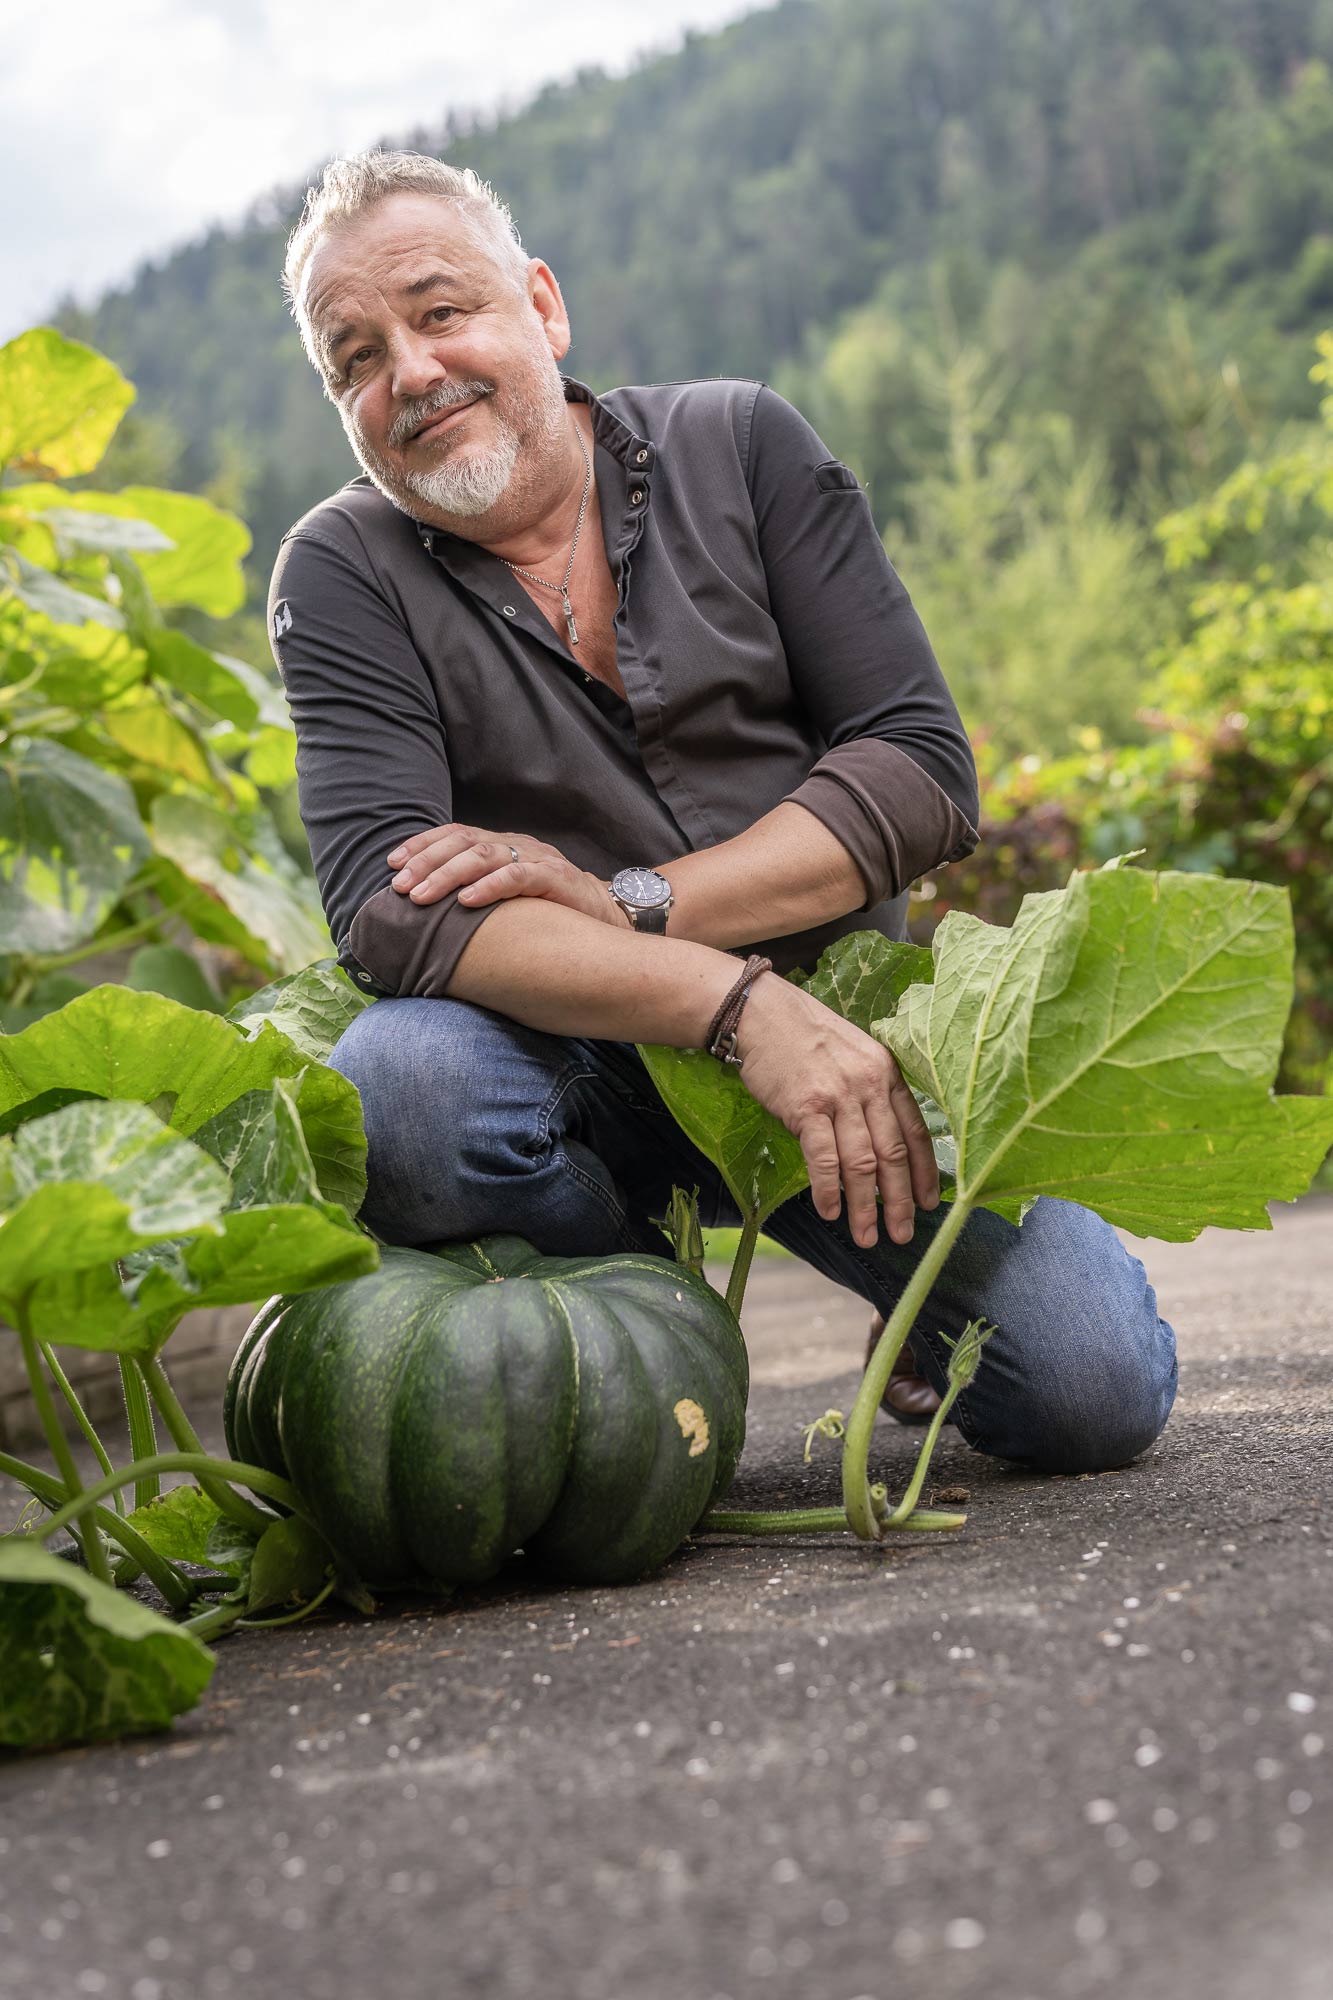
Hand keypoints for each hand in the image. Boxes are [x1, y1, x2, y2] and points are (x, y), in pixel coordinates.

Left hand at [386, 823, 631, 929]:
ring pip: (485, 856)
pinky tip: (465, 902)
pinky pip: (517, 877)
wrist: (606, 916)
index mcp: (503, 844)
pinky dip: (488, 887)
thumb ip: (477, 889)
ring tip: (421, 897)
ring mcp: (537, 858)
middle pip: (464, 842)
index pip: (455, 834)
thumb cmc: (550, 909)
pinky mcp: (556, 877)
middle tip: (400, 886)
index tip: (393, 864)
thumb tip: (427, 904)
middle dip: (426, 863)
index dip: (422, 845)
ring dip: (448, 875)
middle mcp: (517, 845)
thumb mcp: (508, 895)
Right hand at [731, 972, 938, 1247]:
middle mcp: (869, 1085)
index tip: (929, 1204)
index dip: (924, 1172)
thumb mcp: (855, 1054)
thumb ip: (872, 1092)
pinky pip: (824, 1158)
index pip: (916, 1131)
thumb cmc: (805, 1036)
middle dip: (899, 1201)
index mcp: (887, 1073)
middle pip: (893, 1154)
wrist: (761, 1013)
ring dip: (864, 1206)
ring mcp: (838, 1096)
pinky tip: (830, 1212)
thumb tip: (880, 1144)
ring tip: (866, 1236)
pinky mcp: (806, 1107)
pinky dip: (828, 1190)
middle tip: (902, 1235)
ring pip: (861, 1163)